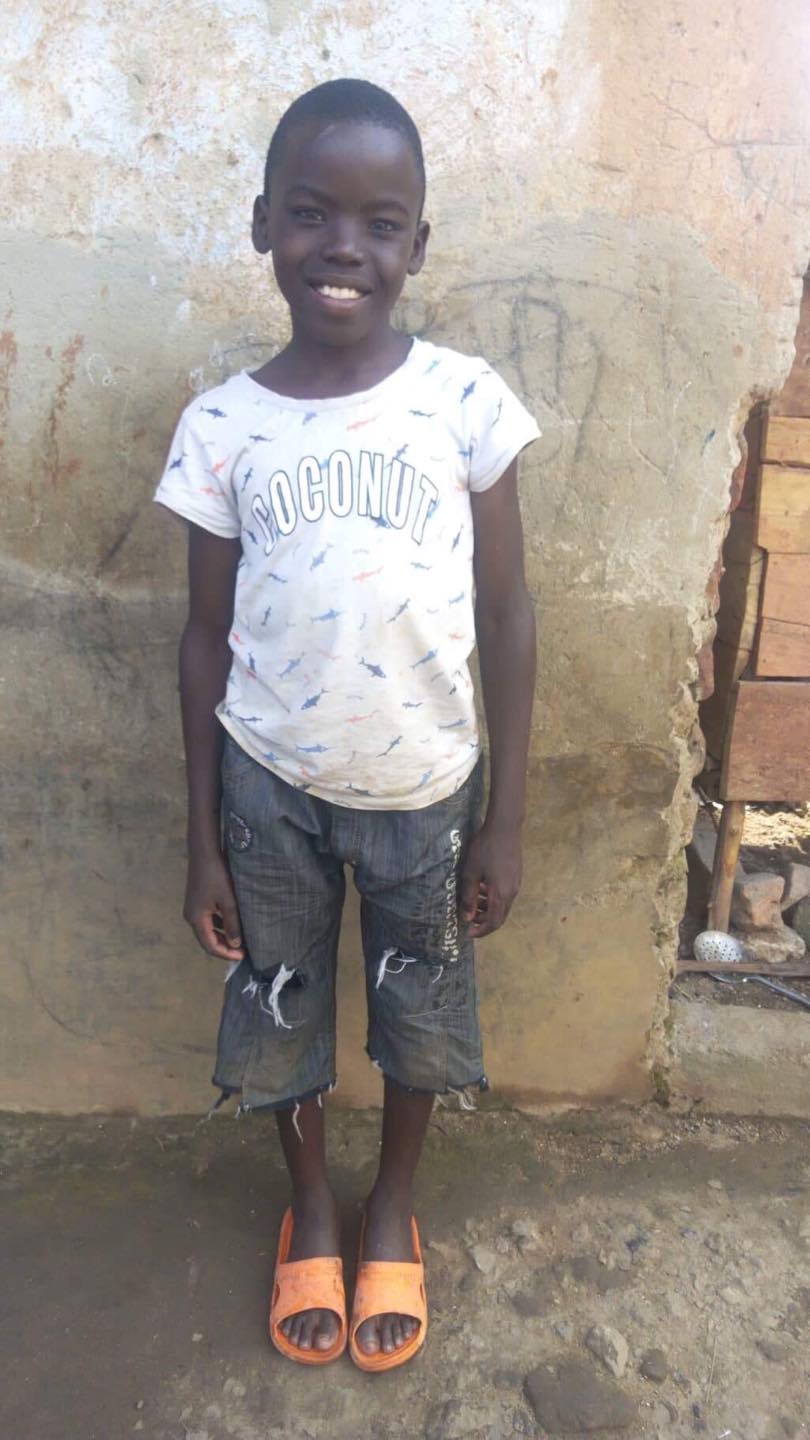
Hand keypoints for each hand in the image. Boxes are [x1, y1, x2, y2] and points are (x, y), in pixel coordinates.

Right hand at [184, 849, 245, 961]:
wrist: (204, 852)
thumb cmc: (217, 876)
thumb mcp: (228, 902)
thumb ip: (232, 924)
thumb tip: (235, 945)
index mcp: (196, 919)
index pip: (210, 946)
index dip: (226, 954)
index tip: (242, 956)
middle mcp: (191, 916)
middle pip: (207, 940)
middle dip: (224, 947)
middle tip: (242, 951)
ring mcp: (193, 908)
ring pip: (208, 930)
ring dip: (223, 936)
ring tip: (240, 940)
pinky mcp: (197, 901)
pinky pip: (208, 920)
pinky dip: (219, 925)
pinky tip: (232, 924)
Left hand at [460, 821, 522, 937]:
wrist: (504, 828)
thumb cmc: (485, 849)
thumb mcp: (471, 873)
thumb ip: (469, 897)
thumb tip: (467, 917)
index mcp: (501, 895)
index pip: (494, 922)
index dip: (481, 931)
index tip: (468, 932)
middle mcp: (512, 893)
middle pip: (500, 916)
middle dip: (484, 920)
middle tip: (468, 917)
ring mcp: (516, 884)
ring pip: (502, 905)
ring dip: (488, 908)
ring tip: (473, 901)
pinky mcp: (516, 875)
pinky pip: (505, 894)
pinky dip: (493, 897)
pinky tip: (482, 886)